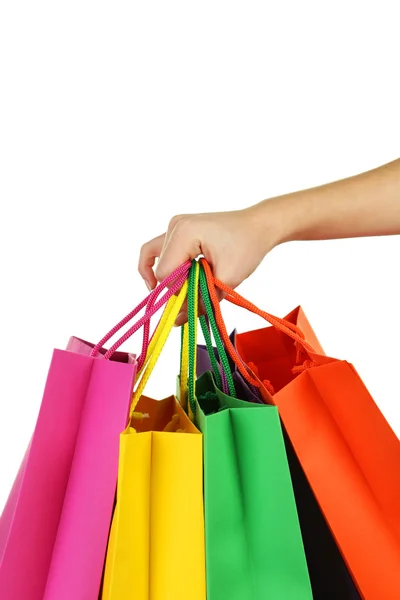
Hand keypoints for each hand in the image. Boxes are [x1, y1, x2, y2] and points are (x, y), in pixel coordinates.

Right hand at [138, 205, 279, 325]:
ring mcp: (175, 226)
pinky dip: (163, 267)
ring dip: (167, 278)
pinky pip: (159, 251)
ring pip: (154, 258)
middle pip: (161, 268)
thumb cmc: (247, 247)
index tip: (197, 299)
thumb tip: (175, 322)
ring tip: (183, 290)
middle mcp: (175, 226)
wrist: (259, 226)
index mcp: (184, 233)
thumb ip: (200, 301)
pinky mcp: (179, 230)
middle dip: (176, 287)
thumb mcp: (226, 279)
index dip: (179, 293)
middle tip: (196, 296)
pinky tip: (170, 282)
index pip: (166, 273)